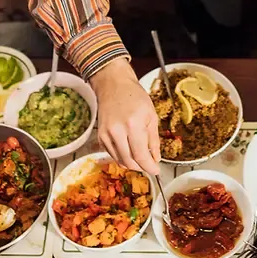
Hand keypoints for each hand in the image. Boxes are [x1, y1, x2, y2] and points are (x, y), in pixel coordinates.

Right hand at [89, 58, 161, 175]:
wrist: (114, 86)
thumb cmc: (135, 97)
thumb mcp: (151, 116)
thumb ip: (154, 140)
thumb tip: (156, 158)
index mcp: (133, 125)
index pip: (141, 156)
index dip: (150, 167)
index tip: (156, 171)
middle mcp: (117, 132)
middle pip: (129, 161)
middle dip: (141, 167)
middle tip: (149, 165)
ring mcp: (106, 134)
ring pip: (120, 160)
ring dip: (132, 163)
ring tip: (140, 157)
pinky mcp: (100, 136)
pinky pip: (112, 154)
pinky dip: (122, 156)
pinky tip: (129, 150)